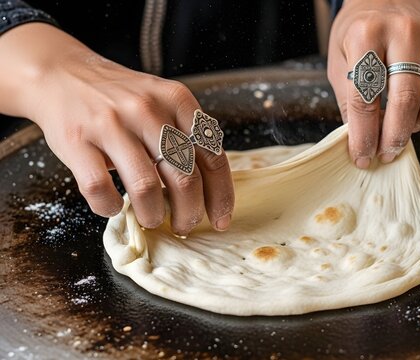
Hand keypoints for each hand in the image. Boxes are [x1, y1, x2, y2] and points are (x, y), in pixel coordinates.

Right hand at [0, 23, 233, 234]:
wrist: (61, 73)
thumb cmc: (121, 99)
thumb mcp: (162, 103)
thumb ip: (186, 136)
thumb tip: (210, 190)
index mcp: (177, 100)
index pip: (212, 157)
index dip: (220, 195)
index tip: (220, 219)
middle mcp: (147, 109)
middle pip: (184, 177)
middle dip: (190, 212)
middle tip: (185, 225)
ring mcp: (110, 124)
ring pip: (146, 187)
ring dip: (153, 214)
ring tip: (152, 219)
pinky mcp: (77, 140)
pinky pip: (99, 188)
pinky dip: (109, 207)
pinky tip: (113, 207)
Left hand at [327, 0, 419, 166]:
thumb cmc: (358, 34)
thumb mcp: (340, 63)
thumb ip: (350, 101)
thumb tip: (362, 141)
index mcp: (365, 36)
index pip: (364, 97)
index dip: (363, 136)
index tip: (363, 156)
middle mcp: (402, 32)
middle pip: (406, 96)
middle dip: (396, 135)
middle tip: (388, 151)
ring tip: (411, 126)